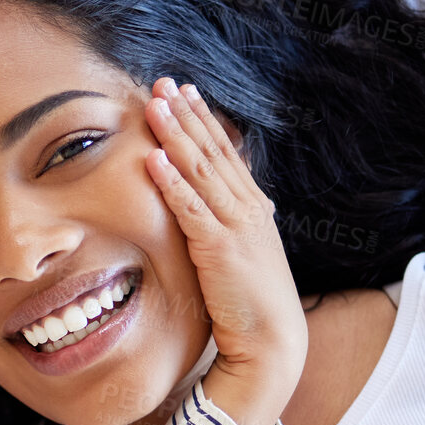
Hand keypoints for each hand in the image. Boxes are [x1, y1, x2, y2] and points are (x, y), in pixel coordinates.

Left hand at [144, 78, 306, 424]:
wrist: (272, 341)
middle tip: (164, 83)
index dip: (203, 120)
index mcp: (253, 208)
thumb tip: (205, 209)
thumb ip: (224, 228)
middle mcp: (249, 209)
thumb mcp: (240, 255)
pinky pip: (191, 209)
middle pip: (213, 151)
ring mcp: (236, 227)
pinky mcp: (220, 249)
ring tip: (154, 106)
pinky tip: (152, 160)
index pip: (226, 153)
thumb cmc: (251, 305)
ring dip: (176, 136)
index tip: (183, 93)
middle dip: (187, 115)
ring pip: (201, 171)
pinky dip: (172, 182)